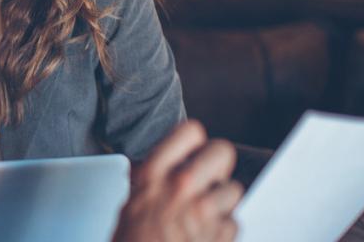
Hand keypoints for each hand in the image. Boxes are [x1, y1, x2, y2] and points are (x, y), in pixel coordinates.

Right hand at [112, 121, 243, 241]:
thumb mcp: (129, 207)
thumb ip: (147, 182)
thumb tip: (150, 168)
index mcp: (152, 175)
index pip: (190, 132)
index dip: (195, 142)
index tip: (194, 151)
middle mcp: (180, 186)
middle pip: (222, 152)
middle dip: (219, 166)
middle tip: (209, 179)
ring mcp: (203, 211)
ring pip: (234, 189)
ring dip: (223, 203)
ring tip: (205, 216)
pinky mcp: (221, 234)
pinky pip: (234, 222)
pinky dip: (224, 231)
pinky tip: (206, 237)